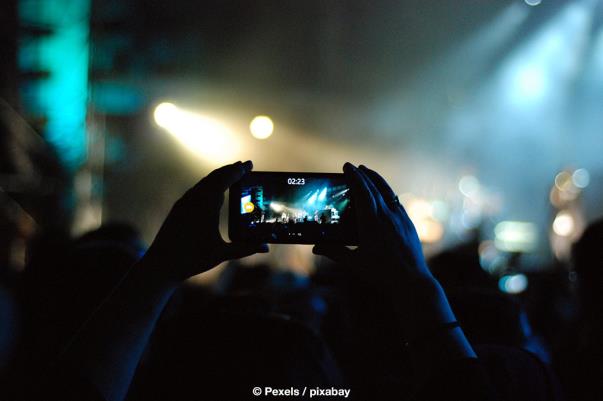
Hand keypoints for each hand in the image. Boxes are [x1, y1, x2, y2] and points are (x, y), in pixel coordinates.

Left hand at [143, 161, 267, 281]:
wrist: (160, 265)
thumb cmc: (191, 259)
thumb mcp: (222, 254)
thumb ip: (245, 249)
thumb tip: (266, 247)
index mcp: (206, 205)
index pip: (225, 180)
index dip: (238, 171)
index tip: (249, 164)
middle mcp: (194, 199)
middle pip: (215, 177)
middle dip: (230, 170)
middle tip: (244, 166)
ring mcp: (184, 202)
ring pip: (204, 182)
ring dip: (219, 176)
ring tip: (231, 174)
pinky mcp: (179, 208)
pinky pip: (196, 190)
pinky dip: (208, 185)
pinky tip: (212, 190)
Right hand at [314, 163, 433, 290]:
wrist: (412, 281)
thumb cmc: (381, 273)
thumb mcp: (354, 263)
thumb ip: (335, 252)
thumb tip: (316, 247)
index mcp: (371, 222)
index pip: (362, 192)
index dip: (354, 177)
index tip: (347, 166)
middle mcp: (387, 215)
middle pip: (374, 188)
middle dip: (363, 175)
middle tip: (354, 167)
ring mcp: (400, 218)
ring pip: (388, 192)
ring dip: (377, 180)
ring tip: (368, 172)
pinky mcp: (408, 224)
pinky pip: (397, 202)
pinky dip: (388, 194)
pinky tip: (385, 194)